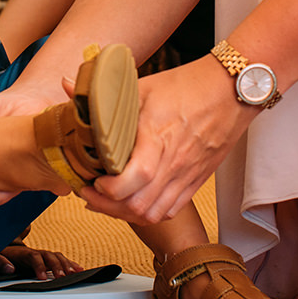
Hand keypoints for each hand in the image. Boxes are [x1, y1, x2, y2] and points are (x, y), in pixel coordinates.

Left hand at [0, 243, 82, 279]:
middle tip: (62, 277)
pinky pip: (59, 260)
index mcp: (21, 253)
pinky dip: (69, 264)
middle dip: (56, 266)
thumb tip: (10, 269)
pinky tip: (78, 269)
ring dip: (65, 265)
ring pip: (56, 257)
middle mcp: (34, 252)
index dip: (39, 266)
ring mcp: (41, 256)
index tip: (42, 277)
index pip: (33, 257)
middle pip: (48, 256)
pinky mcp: (45, 261)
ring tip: (74, 273)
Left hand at [82, 57, 255, 224]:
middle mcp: (174, 163)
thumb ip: (103, 94)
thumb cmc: (186, 85)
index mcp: (158, 138)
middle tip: (90, 192)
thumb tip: (67, 85)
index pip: (134, 179)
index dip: (108, 189)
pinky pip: (171, 209)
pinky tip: (135, 201)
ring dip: (126, 213)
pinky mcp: (197, 180)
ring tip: (108, 201)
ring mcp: (187, 175)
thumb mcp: (141, 86)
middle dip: (108, 206)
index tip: (92, 180)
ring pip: (154, 213)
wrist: (230, 90)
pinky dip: (149, 212)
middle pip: (140, 205)